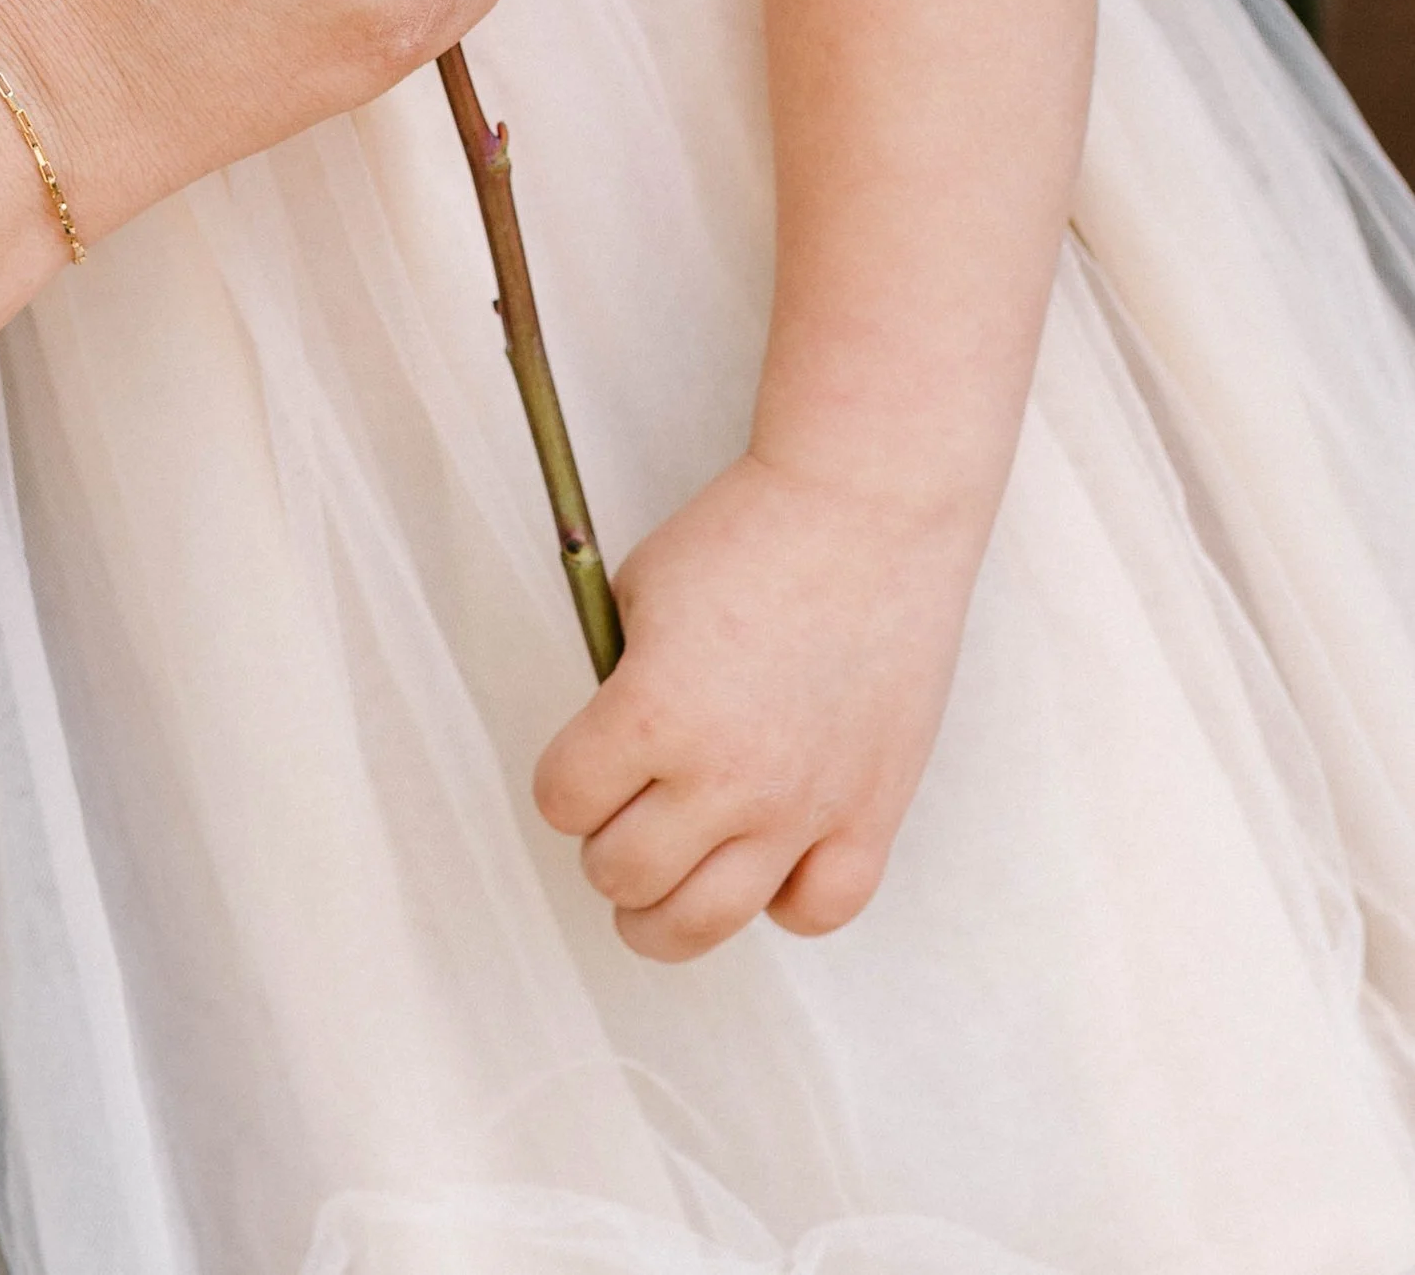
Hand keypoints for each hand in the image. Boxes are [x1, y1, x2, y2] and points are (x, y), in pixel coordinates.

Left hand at [532, 450, 984, 960]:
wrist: (865, 510)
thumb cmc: (752, 534)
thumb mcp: (639, 592)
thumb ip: (618, 683)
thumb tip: (610, 753)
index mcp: (651, 712)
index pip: (563, 801)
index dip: (563, 784)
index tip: (578, 771)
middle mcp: (724, 776)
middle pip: (623, 876)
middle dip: (606, 849)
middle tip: (622, 820)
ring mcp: (801, 806)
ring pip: (705, 922)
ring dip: (666, 912)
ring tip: (664, 887)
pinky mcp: (870, 814)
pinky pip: (813, 911)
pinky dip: (782, 900)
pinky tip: (769, 862)